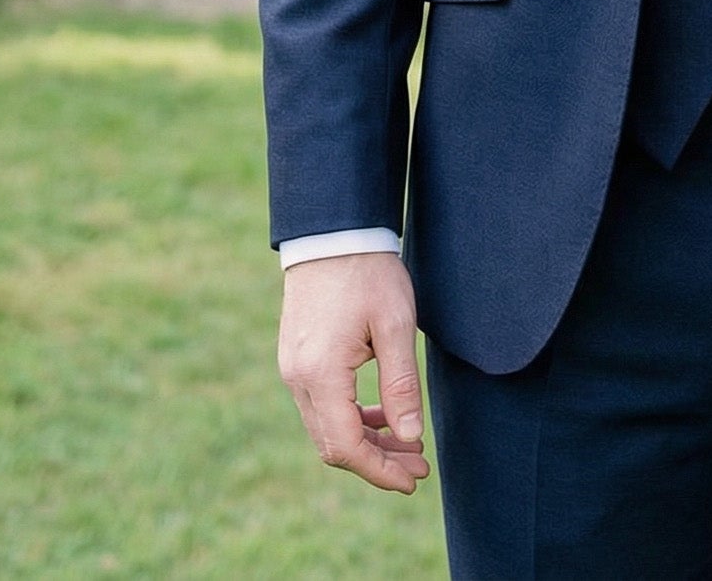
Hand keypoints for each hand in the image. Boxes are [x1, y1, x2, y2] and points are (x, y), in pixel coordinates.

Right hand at [278, 251, 431, 494]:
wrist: (332, 231)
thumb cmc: (368, 272)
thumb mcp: (396, 325)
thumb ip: (401, 385)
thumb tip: (410, 436)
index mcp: (320, 374)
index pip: (347, 446)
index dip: (380, 471)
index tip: (414, 479)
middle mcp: (297, 378)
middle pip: (333, 445)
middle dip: (377, 461)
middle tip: (419, 466)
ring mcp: (292, 369)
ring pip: (326, 428)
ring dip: (365, 442)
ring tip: (407, 443)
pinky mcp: (296, 358)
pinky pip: (321, 405)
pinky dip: (351, 418)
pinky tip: (381, 416)